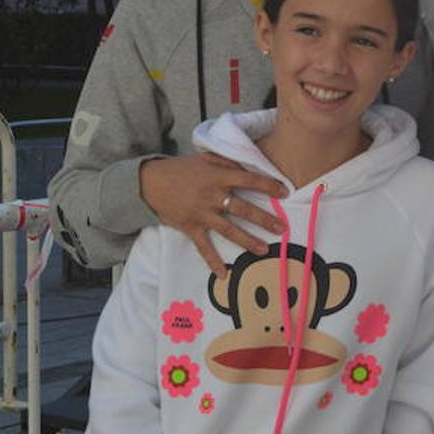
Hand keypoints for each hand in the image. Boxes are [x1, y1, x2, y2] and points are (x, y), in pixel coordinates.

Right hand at [139, 153, 288, 278]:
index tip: (285, 192)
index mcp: (218, 176)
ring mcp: (201, 213)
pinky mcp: (190, 227)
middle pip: (243, 209)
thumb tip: (251, 165)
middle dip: (264, 219)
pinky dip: (213, 261)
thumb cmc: (181, 168)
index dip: (268, 185)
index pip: (249, 180)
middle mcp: (212, 196)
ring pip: (228, 230)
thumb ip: (227, 162)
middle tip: (283, 229)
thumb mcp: (205, 158)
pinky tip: (224, 274)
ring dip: (247, 241)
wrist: (149, 182)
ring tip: (264, 251)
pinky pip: (203, 247)